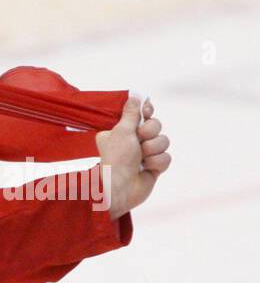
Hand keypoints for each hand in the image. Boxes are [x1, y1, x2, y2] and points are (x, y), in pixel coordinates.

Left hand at [96, 97, 170, 219]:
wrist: (119, 187)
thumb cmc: (116, 158)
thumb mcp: (122, 130)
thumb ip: (131, 113)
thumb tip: (135, 95)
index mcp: (121, 131)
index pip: (141, 115)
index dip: (147, 112)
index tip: (147, 111)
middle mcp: (132, 142)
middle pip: (156, 125)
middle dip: (151, 132)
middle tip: (140, 139)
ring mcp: (144, 155)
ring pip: (163, 141)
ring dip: (153, 148)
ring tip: (141, 158)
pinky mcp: (154, 167)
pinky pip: (166, 157)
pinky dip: (157, 162)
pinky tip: (146, 168)